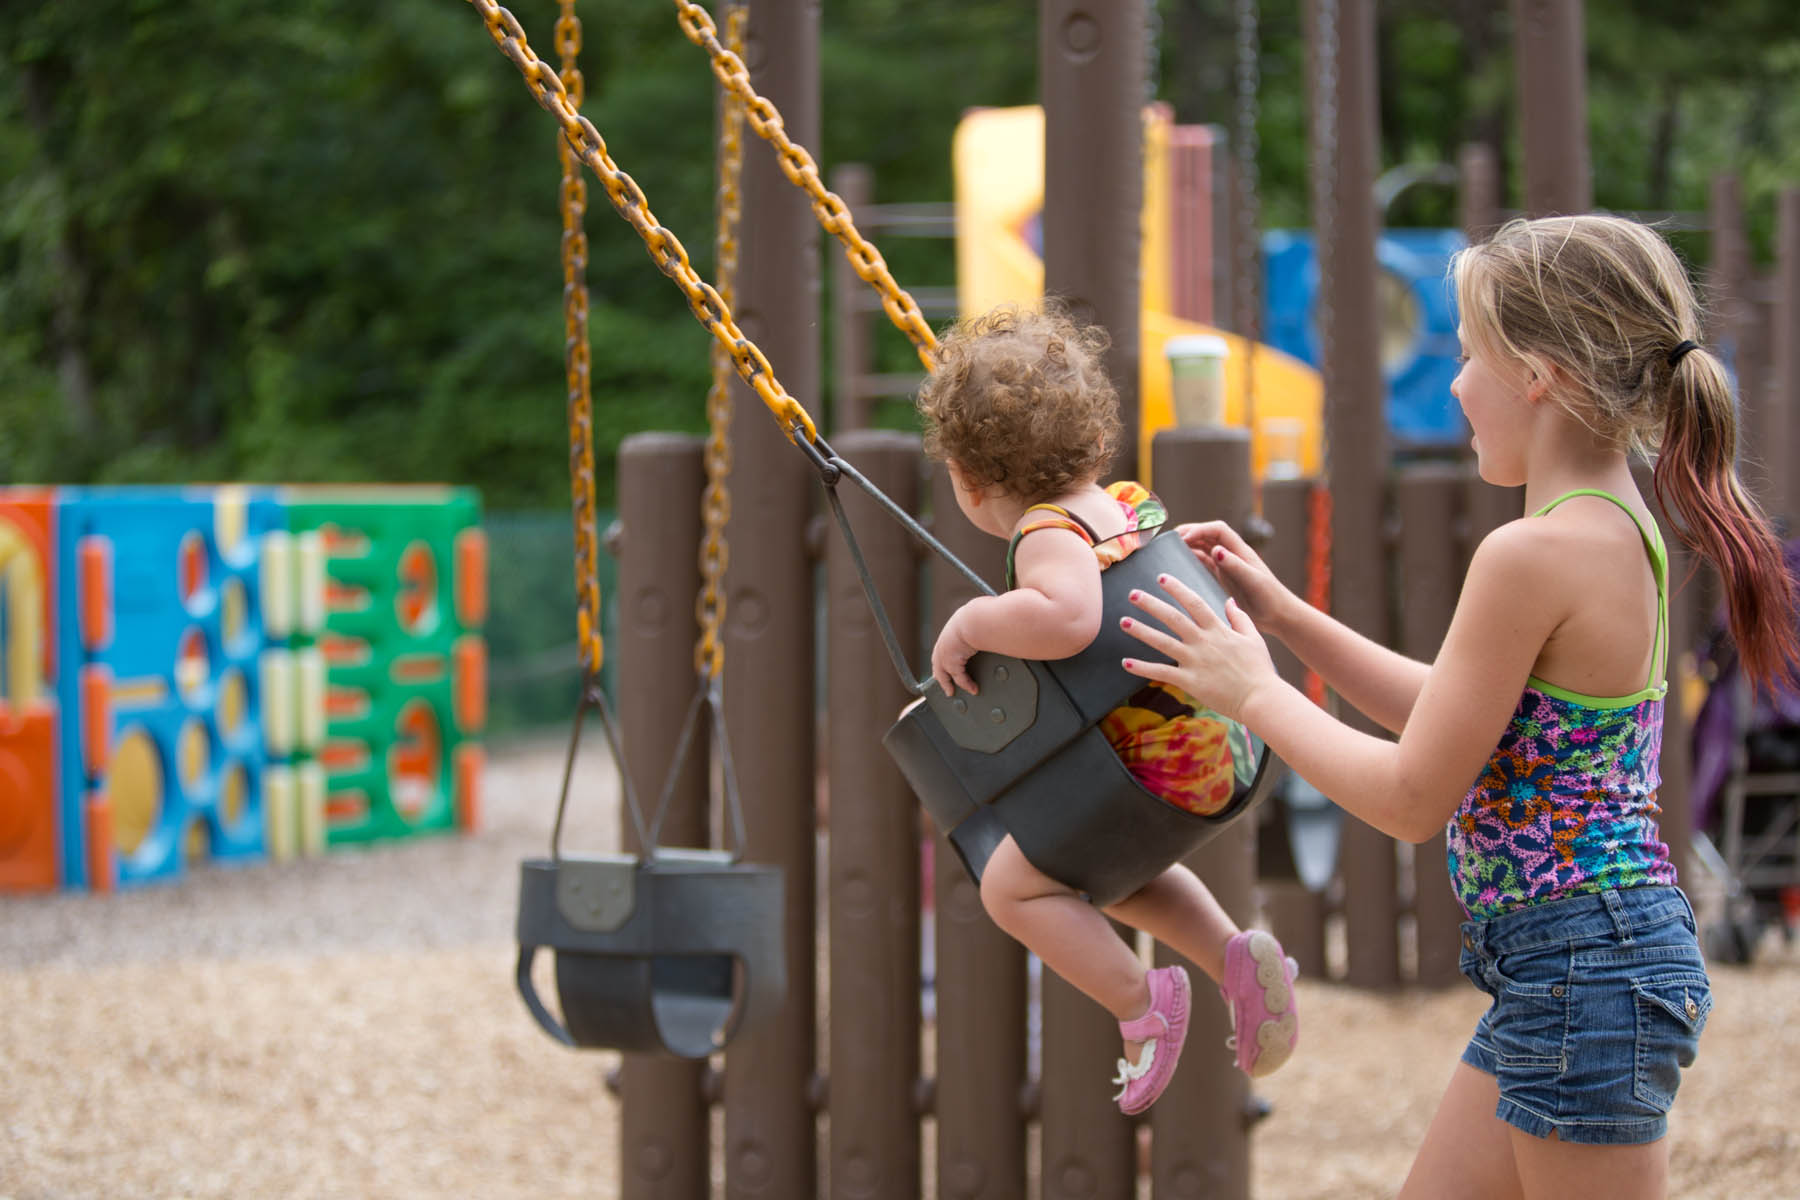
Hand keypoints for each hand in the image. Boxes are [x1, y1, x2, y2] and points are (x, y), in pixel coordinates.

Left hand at [930, 607, 981, 696]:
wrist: (975, 620)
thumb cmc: (981, 615)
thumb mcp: (979, 617)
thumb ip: (983, 622)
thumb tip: (997, 619)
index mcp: (950, 631)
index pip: (944, 647)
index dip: (944, 657)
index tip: (945, 665)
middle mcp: (944, 643)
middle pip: (938, 662)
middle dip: (940, 674)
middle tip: (944, 684)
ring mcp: (944, 654)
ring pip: (943, 673)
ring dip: (946, 684)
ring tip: (951, 692)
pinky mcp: (951, 663)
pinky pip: (959, 678)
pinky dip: (966, 684)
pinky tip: (973, 689)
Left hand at [1118, 573, 1278, 722]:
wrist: (1261, 698)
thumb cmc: (1259, 670)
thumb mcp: (1253, 638)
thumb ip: (1239, 618)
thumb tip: (1229, 600)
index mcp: (1218, 630)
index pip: (1194, 603)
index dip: (1177, 588)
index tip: (1161, 577)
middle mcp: (1203, 642)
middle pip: (1173, 618)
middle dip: (1151, 604)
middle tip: (1132, 593)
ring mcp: (1195, 661)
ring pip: (1162, 642)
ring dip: (1141, 631)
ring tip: (1123, 621)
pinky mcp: (1190, 681)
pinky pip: (1161, 673)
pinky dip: (1142, 668)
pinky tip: (1125, 662)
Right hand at [1177, 520, 1296, 634]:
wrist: (1277, 615)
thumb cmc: (1270, 597)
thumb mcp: (1252, 580)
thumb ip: (1235, 565)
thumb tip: (1216, 550)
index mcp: (1241, 551)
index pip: (1218, 530)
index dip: (1200, 529)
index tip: (1185, 538)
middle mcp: (1232, 555)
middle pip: (1208, 535)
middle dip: (1190, 532)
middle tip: (1170, 538)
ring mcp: (1227, 565)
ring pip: (1204, 547)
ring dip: (1189, 544)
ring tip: (1171, 547)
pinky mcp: (1223, 577)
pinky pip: (1204, 563)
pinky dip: (1192, 559)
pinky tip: (1180, 563)